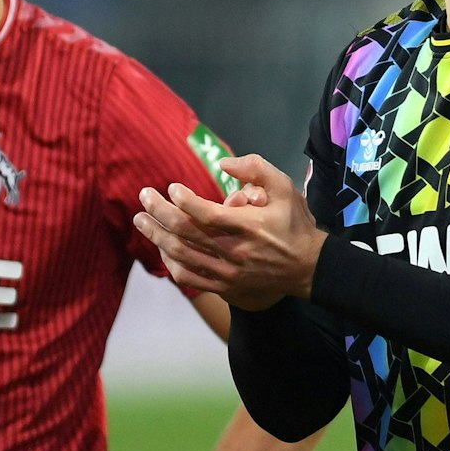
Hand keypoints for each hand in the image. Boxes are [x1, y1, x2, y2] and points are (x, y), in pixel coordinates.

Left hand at [133, 155, 326, 311]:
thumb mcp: (284, 187)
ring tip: (141, 220)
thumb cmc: (294, 223)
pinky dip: (170, 262)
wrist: (308, 268)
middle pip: (186, 234)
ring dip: (157, 236)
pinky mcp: (224, 286)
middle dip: (159, 213)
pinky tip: (161, 247)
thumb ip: (256, 169)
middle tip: (144, 196)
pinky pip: (189, 276)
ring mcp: (228, 272)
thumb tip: (223, 164)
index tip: (172, 187)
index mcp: (249, 227)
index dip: (184, 201)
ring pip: (182, 256)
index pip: (206, 215)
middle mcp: (235, 252)